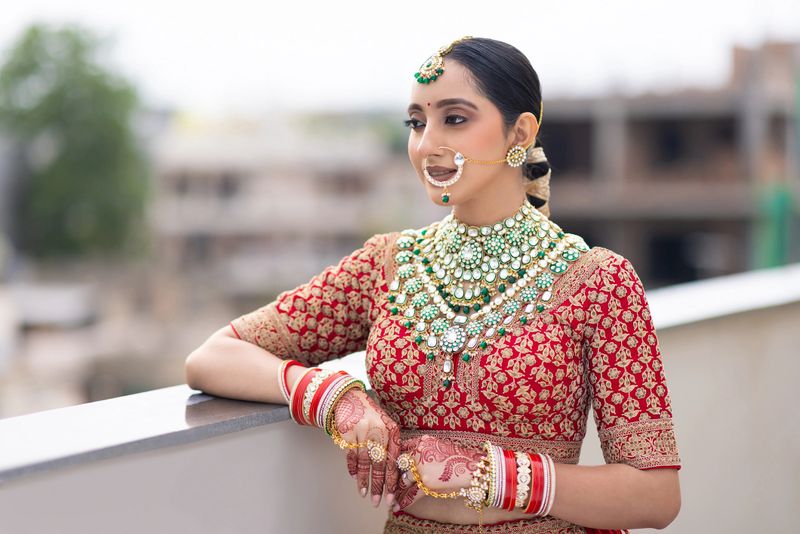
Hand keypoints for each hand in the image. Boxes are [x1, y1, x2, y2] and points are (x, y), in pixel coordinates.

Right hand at [333, 389, 399, 506]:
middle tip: (378, 502)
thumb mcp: (385, 426)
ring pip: (364, 462)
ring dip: (363, 480)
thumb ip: (389, 445)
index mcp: (391, 430)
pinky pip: (351, 455)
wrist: (349, 397)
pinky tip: (354, 477)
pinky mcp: (348, 432)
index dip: (392, 481)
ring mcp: (362, 431)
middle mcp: (379, 431)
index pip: (393, 461)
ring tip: (364, 494)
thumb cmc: (370, 415)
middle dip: (378, 485)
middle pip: (379, 464)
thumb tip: (394, 473)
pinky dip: (352, 467)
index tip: (391, 497)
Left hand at [393, 434, 482, 512]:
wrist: (473, 469)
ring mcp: (422, 468)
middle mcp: (419, 453)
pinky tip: (397, 507)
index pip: (401, 449)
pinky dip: (404, 502)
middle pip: (400, 466)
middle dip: (392, 477)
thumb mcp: (438, 447)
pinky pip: (411, 493)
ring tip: (389, 499)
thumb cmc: (457, 459)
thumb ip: (423, 450)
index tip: (387, 467)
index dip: (393, 459)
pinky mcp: (426, 483)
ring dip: (396, 492)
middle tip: (386, 485)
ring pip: (403, 481)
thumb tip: (408, 461)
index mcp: (422, 442)